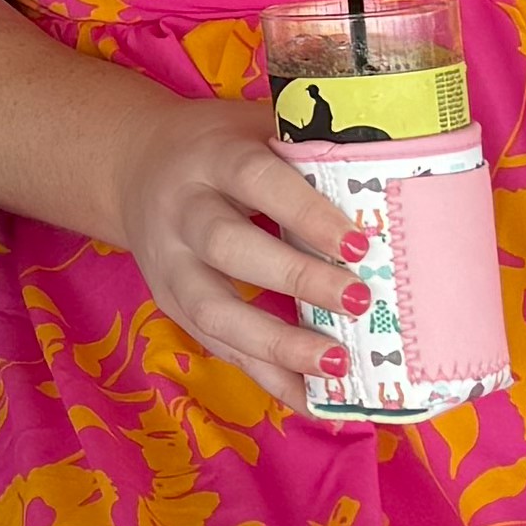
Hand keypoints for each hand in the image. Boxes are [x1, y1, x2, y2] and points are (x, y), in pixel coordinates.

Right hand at [111, 101, 352, 394]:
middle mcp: (180, 210)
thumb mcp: (253, 128)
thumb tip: (393, 169)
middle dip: (297, 279)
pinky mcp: (170, 304)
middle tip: (361, 302)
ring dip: (277, 344)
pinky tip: (310, 398)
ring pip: (213, 309)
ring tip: (338, 364)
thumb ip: (306, 148)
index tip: (360, 242)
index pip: (256, 179)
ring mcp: (169, 263)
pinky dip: (265, 376)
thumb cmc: (219, 147)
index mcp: (210, 157)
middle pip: (229, 246)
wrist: (132, 165)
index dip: (305, 212)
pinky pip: (217, 346)